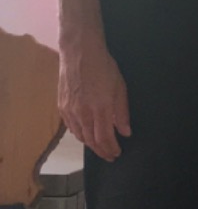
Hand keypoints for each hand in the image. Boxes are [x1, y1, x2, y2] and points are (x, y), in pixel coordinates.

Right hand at [58, 33, 130, 161]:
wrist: (80, 52)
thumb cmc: (103, 67)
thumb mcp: (120, 87)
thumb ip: (122, 112)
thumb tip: (125, 132)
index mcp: (100, 108)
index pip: (104, 138)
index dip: (111, 149)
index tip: (117, 154)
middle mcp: (83, 113)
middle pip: (91, 141)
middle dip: (101, 151)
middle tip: (109, 155)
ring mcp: (70, 110)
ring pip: (80, 136)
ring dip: (90, 145)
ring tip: (100, 147)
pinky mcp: (61, 106)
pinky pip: (71, 127)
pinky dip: (79, 134)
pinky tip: (85, 134)